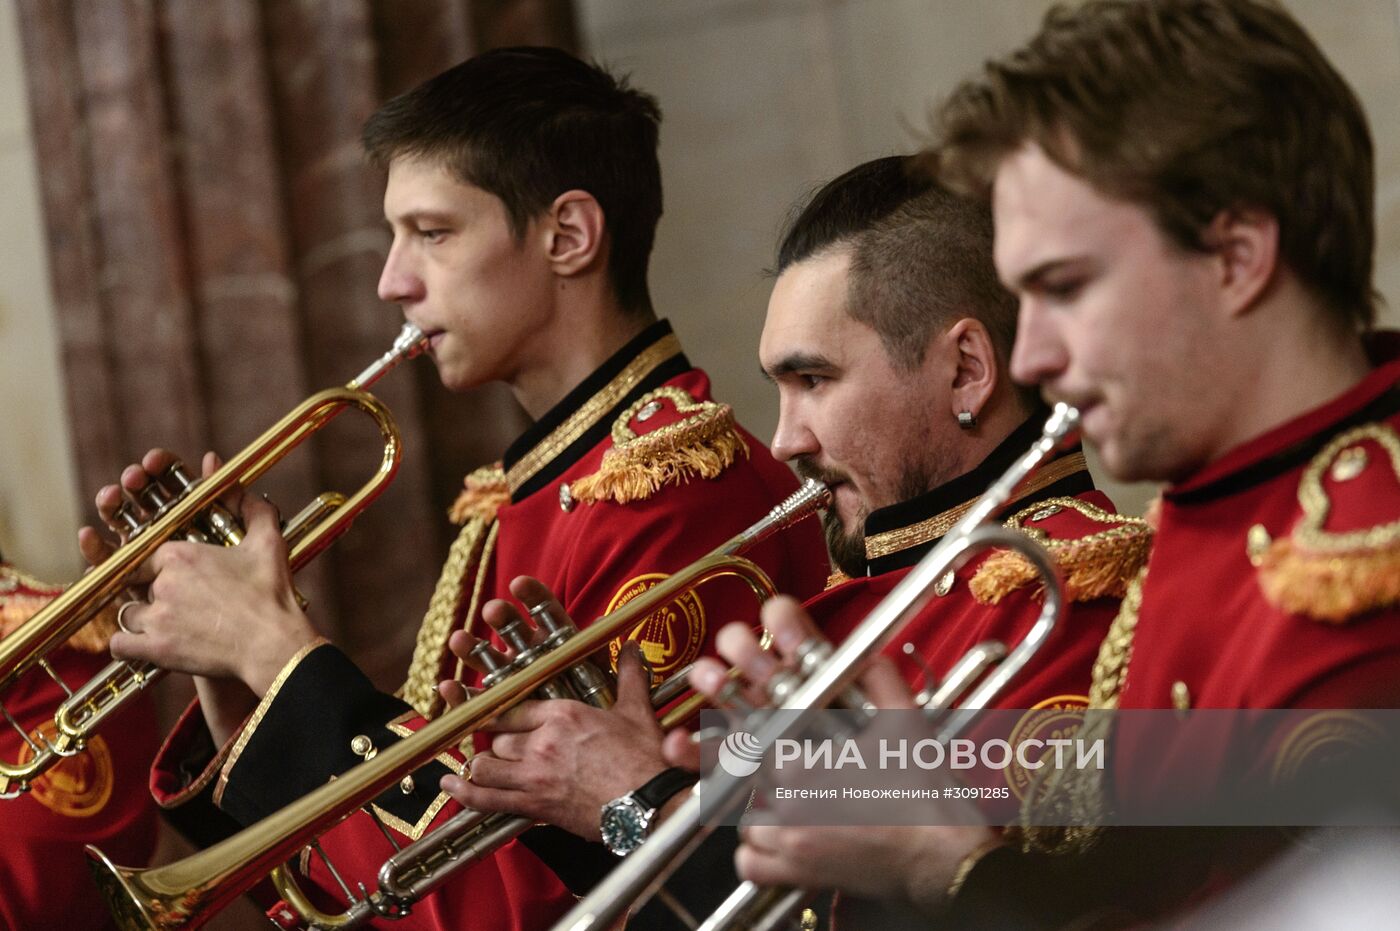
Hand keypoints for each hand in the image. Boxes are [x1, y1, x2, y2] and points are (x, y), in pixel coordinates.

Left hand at [90, 451, 317, 695]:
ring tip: (167, 626)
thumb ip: (254, 511)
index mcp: (180, 556)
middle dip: (152, 593)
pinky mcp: (156, 649)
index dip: (158, 567)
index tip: (173, 577)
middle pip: (138, 585)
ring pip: (128, 614)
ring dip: (142, 620)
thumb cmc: (271, 594)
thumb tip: (245, 491)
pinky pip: (120, 645)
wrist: (274, 643)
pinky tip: (144, 646)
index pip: (147, 555)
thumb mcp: (268, 544)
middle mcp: (162, 584)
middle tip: (179, 604)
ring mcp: (157, 617)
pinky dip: (127, 646)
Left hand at [439, 577, 671, 839]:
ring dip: (480, 765)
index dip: (499, 710)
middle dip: (497, 741)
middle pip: (499, 737)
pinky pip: (487, 799)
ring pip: (487, 765)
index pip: (514, 707)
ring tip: (479, 765)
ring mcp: (535, 775)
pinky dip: (465, 792)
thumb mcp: (637, 711)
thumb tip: (633, 648)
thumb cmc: (645, 759)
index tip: (490, 711)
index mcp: (563, 714)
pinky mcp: (534, 805)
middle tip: (503, 746)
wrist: (650, 803)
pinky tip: (450, 784)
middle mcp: (542, 741)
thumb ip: (630, 676)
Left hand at [670, 596, 997, 911]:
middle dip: (717, 740)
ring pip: (738, 810)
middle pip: (732, 762)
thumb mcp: (904, 720)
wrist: (945, 859)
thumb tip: (862, 647)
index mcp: (808, 758)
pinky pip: (749, 859)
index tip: (720, 668)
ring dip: (748, 796)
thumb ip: (876, 675)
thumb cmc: (926, 792)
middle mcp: (790, 801)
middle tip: (702, 727)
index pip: (749, 719)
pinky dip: (755, 849)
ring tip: (775, 786)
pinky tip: (777, 834)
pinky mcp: (794, 873)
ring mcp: (789, 839)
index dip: (733, 687)